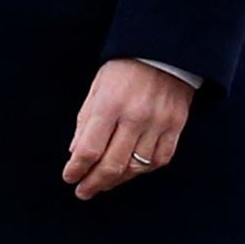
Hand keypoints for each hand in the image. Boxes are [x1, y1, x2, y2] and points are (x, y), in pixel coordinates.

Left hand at [64, 57, 196, 199]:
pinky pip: (159, 160)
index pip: (89, 149)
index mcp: (110, 104)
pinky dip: (143, 171)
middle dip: (94, 183)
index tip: (70, 177)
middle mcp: (134, 117)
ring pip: (135, 168)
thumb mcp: (98, 87)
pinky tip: (130, 171)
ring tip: (104, 183)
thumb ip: (86, 120)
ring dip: (117, 180)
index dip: (76, 169)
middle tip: (83, 192)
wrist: (164, 51)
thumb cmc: (125, 68)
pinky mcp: (175, 127)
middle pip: (111, 165)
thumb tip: (75, 152)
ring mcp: (157, 123)